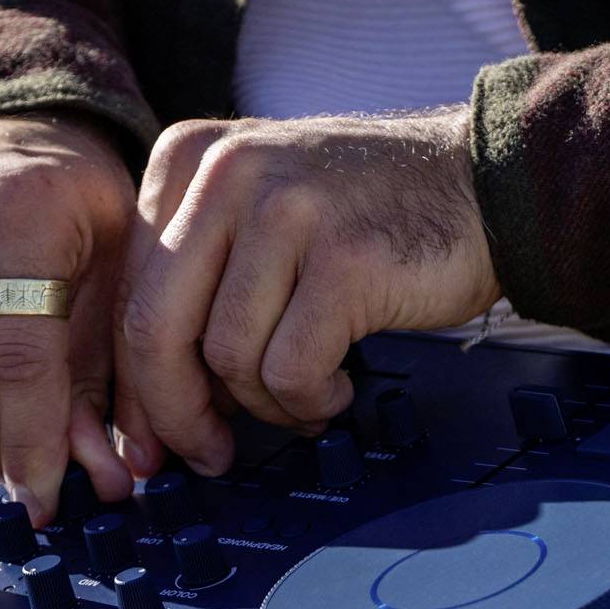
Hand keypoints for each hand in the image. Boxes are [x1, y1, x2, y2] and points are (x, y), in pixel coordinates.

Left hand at [114, 111, 499, 475]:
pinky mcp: (343, 259)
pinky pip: (290, 371)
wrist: (482, 180)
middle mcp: (226, 173)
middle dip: (176, 413)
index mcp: (186, 156)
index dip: (135, 382)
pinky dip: (309, 400)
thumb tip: (142, 398)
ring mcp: (286, 211)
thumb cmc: (369, 210)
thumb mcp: (257, 205)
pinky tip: (336, 387)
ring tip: (303, 398)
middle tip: (207, 452)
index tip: (153, 434)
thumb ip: (194, 272)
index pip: (128, 292)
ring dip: (264, 405)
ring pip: (226, 358)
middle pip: (155, 329)